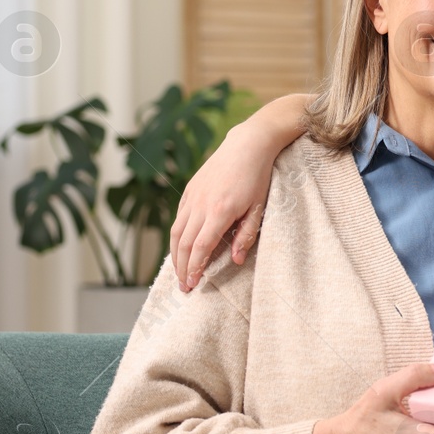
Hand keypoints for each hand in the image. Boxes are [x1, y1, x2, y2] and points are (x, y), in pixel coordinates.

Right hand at [171, 93, 307, 290]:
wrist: (247, 145)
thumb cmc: (258, 177)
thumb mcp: (259, 208)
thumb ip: (247, 235)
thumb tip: (237, 260)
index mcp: (220, 211)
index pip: (200, 247)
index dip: (194, 268)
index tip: (193, 284)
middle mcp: (201, 205)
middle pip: (183, 243)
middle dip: (181, 268)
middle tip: (184, 287)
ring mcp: (193, 197)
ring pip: (176, 231)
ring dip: (175, 255)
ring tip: (179, 273)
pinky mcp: (190, 190)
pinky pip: (179, 218)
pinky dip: (177, 236)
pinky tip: (180, 248)